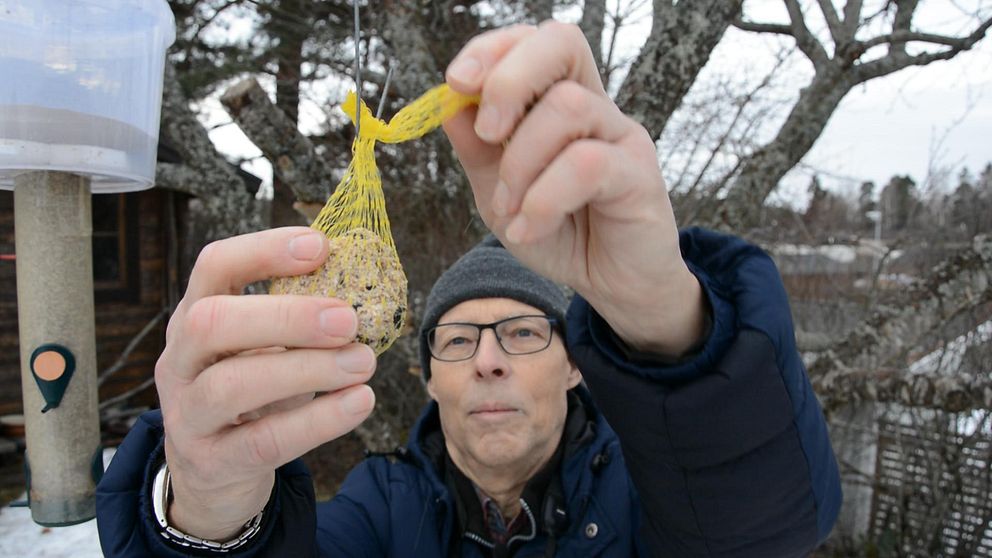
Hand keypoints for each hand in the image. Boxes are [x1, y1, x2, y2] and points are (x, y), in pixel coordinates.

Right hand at [154, 227, 376, 539]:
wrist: (215, 479)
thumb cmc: (253, 399)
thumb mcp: (268, 351)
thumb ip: (299, 322)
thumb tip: (364, 287)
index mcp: (195, 317)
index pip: (213, 267)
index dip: (263, 250)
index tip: (321, 246)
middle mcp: (180, 362)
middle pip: (210, 322)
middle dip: (286, 315)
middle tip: (349, 319)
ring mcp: (188, 415)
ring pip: (232, 385)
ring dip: (307, 369)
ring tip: (363, 362)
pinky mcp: (211, 463)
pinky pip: (263, 441)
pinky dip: (317, 421)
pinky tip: (359, 402)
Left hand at [442, 22, 705, 354]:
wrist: (611, 286)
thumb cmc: (560, 234)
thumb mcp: (501, 193)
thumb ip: (477, 151)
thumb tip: (447, 106)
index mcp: (559, 101)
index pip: (533, 41)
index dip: (492, 50)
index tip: (456, 84)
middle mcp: (595, 106)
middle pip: (561, 43)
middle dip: (509, 78)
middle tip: (488, 133)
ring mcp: (621, 135)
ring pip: (567, 106)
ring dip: (521, 161)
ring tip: (508, 208)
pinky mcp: (639, 173)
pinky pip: (587, 165)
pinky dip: (544, 199)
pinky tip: (528, 229)